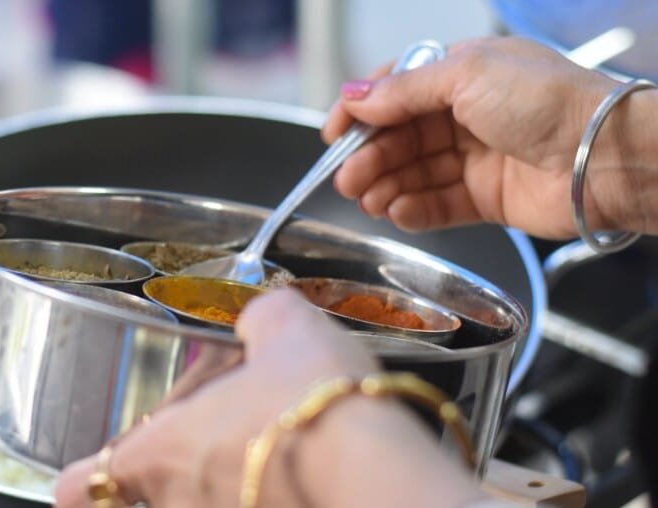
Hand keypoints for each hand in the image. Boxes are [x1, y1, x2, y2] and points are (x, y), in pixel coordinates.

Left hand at [54, 290, 482, 506]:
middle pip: (151, 496)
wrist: (380, 471)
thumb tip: (263, 316)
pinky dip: (270, 493)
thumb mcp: (286, 330)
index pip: (81, 486)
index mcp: (163, 450)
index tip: (85, 477)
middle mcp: (183, 504)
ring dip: (225, 481)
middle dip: (177, 466)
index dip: (81, 480)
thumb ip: (262, 319)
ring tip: (272, 448)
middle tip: (214, 436)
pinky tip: (306, 472)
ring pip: (205, 506)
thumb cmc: (318, 404)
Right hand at [324, 37, 657, 238]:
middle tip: (345, 177)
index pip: (397, 91)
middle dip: (370, 156)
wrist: (602, 155)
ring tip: (365, 198)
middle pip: (401, 137)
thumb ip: (403, 91)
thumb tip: (355, 97)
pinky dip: (414, 209)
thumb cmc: (549, 101)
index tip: (332, 134)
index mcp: (463, 73)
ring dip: (385, 185)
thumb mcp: (465, 76)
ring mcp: (477, 157)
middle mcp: (468, 114)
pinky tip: (396, 211)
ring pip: (415, 172)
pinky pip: (439, 204)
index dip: (362, 112)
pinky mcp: (487, 197)